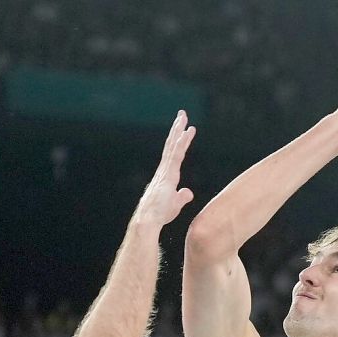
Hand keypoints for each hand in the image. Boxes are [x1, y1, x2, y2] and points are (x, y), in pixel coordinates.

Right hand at [135, 110, 195, 226]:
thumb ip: (181, 197)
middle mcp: (164, 170)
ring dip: (178, 130)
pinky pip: (176, 154)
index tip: (184, 129)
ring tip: (183, 117)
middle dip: (176, 129)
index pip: (173, 155)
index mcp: (165, 176)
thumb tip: (188, 192)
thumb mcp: (174, 205)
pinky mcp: (168, 173)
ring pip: (173, 146)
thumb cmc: (158, 215)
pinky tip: (187, 132)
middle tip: (182, 115)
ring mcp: (165, 171)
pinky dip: (182, 142)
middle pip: (171, 146)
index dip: (178, 141)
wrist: (148, 220)